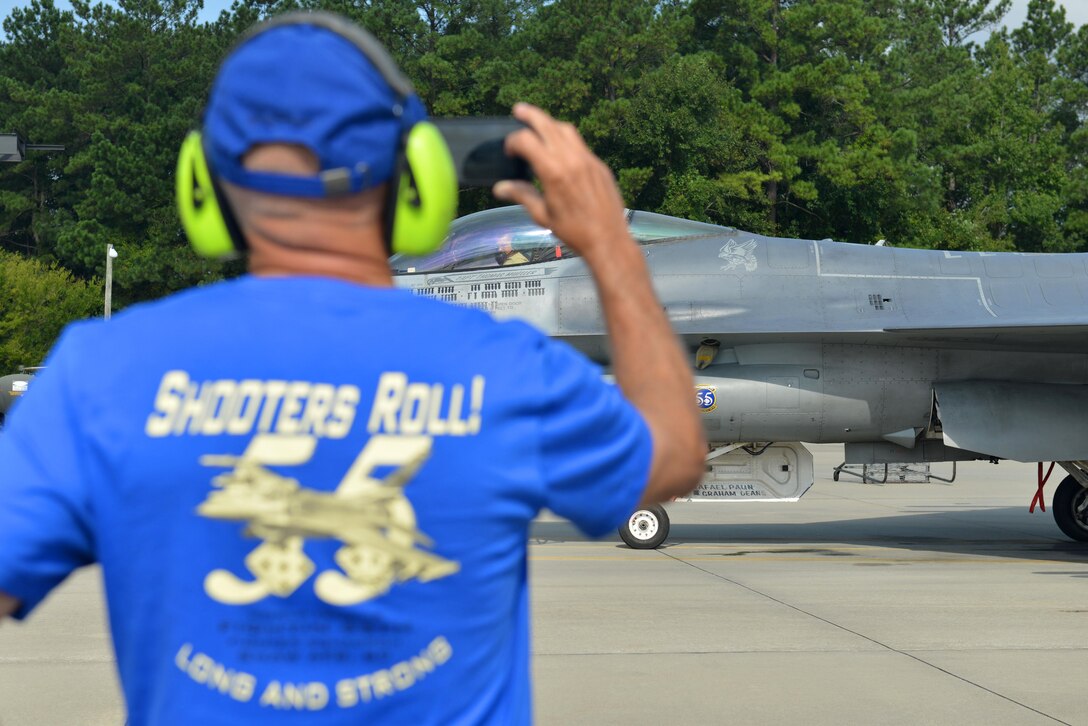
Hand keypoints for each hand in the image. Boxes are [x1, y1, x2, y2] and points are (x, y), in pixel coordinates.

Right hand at [493, 103, 632, 262]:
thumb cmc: (573, 231)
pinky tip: (560, 147)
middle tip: (519, 109)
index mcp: (553, 172)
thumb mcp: (542, 215)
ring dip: (550, 123)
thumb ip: (521, 195)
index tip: (509, 150)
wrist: (608, 239)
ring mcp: (588, 159)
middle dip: (531, 115)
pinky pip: (580, 143)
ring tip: (539, 124)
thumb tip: (499, 187)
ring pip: (566, 129)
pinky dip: (566, 139)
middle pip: (547, 125)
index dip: (513, 141)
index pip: (527, 140)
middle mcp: (571, 159)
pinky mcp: (599, 165)